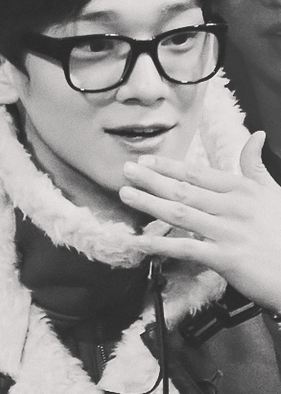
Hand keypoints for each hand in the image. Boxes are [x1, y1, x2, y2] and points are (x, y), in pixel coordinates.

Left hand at [119, 132, 280, 311]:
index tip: (146, 160)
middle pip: (185, 190)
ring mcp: (228, 232)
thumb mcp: (274, 192)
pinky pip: (187, 249)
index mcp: (242, 190)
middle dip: (152, 179)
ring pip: (181, 214)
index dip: (169, 166)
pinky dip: (162, 245)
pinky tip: (141, 242)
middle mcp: (233, 207)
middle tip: (126, 171)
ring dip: (150, 203)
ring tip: (126, 194)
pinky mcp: (226, 258)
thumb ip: (256, 166)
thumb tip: (257, 135)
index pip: (198, 173)